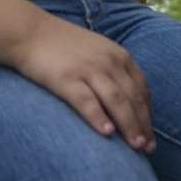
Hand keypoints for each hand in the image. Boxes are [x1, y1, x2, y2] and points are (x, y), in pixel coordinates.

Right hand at [10, 11, 154, 151]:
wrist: (31, 33)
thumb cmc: (65, 47)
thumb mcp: (99, 52)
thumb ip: (115, 71)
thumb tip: (129, 99)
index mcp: (119, 56)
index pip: (141, 89)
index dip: (148, 113)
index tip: (150, 134)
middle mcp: (109, 62)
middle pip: (133, 97)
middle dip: (143, 124)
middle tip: (148, 148)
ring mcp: (88, 69)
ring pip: (116, 100)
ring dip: (129, 124)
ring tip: (135, 146)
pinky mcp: (66, 79)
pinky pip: (86, 101)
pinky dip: (99, 117)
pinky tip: (107, 133)